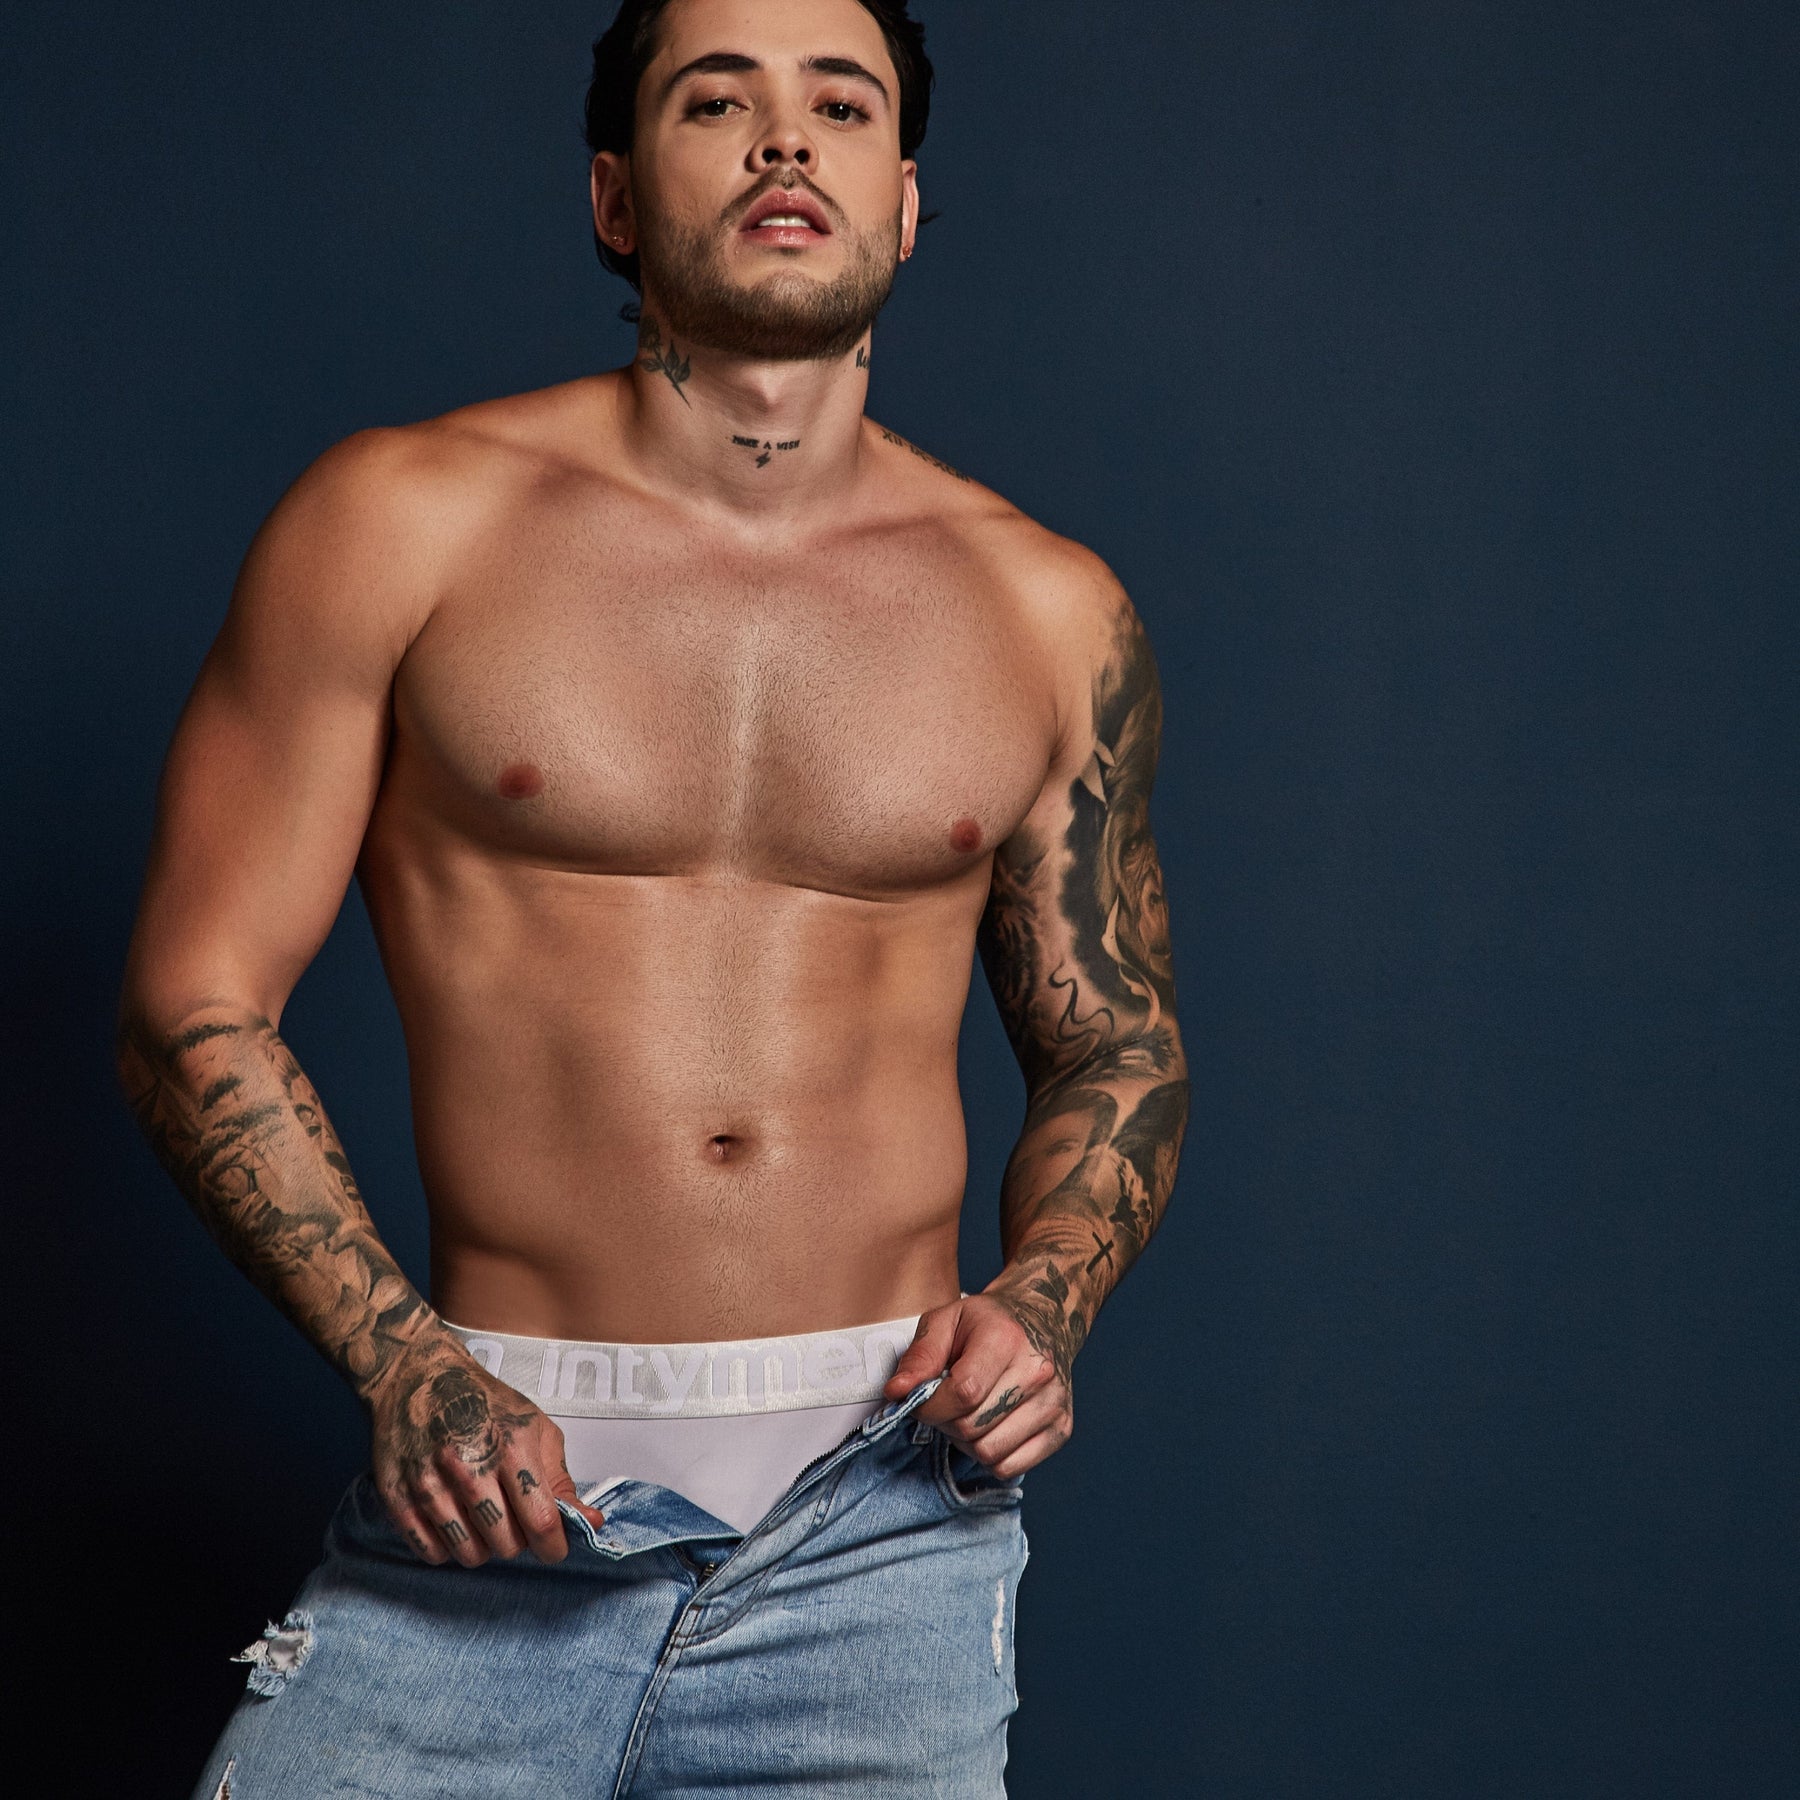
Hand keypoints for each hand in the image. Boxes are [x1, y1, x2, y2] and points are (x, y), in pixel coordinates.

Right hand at [363, 1332, 605, 1567]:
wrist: (419, 1376)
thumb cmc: (485, 1403)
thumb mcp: (536, 1429)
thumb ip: (562, 1481)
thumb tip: (591, 1524)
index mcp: (512, 1447)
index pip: (540, 1522)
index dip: (554, 1547)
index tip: (554, 1549)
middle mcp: (470, 1467)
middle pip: (505, 1543)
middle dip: (518, 1541)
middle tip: (513, 1520)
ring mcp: (429, 1484)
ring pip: (469, 1553)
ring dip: (483, 1547)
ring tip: (483, 1519)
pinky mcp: (397, 1497)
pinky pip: (431, 1552)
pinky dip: (447, 1547)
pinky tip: (454, 1523)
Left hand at [883, 1293, 1072, 1478]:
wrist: (1042, 1320)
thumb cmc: (989, 1322)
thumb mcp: (945, 1321)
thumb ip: (919, 1356)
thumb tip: (896, 1392)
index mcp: (1006, 1338)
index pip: (963, 1393)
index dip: (930, 1406)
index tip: (919, 1400)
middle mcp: (1038, 1371)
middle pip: (973, 1427)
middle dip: (946, 1422)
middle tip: (945, 1404)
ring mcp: (1054, 1402)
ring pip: (990, 1452)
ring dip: (967, 1441)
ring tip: (968, 1413)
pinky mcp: (1061, 1429)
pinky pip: (1010, 1467)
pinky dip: (990, 1456)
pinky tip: (989, 1427)